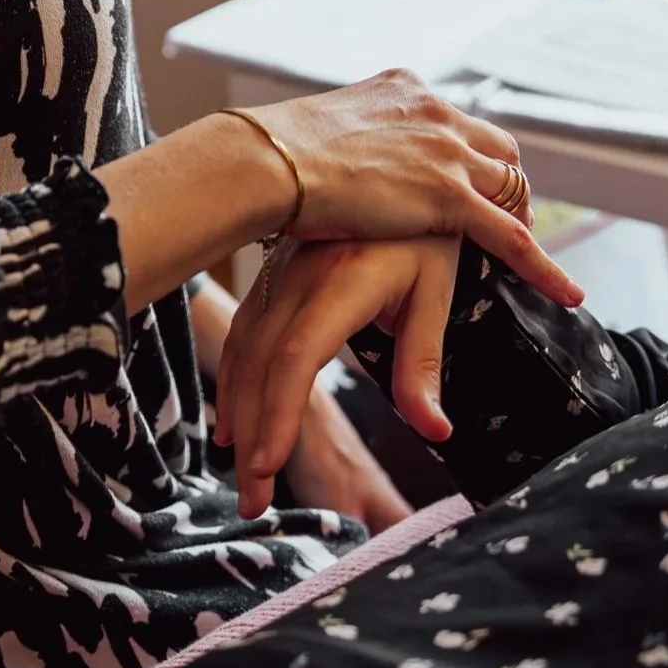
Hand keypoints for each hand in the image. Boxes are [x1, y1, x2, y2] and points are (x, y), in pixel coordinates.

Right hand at [215, 236, 460, 518]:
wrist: (401, 164)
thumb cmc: (427, 232)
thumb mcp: (436, 290)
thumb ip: (422, 362)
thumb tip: (435, 431)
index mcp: (343, 280)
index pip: (299, 355)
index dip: (280, 411)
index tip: (268, 465)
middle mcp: (300, 278)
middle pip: (262, 365)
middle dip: (254, 437)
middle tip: (255, 503)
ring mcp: (280, 276)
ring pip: (245, 353)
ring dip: (239, 416)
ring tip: (246, 478)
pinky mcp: (274, 278)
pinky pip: (244, 335)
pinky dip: (233, 381)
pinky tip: (231, 421)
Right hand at [245, 70, 582, 309]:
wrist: (272, 159)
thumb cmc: (274, 152)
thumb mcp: (319, 129)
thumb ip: (342, 141)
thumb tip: (328, 160)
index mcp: (404, 90)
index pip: (454, 121)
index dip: (467, 153)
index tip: (466, 176)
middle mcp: (434, 112)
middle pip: (495, 147)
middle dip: (504, 180)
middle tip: (507, 210)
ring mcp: (446, 151)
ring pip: (509, 185)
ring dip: (520, 215)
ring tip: (526, 244)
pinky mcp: (450, 196)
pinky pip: (510, 236)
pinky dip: (542, 264)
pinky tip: (565, 291)